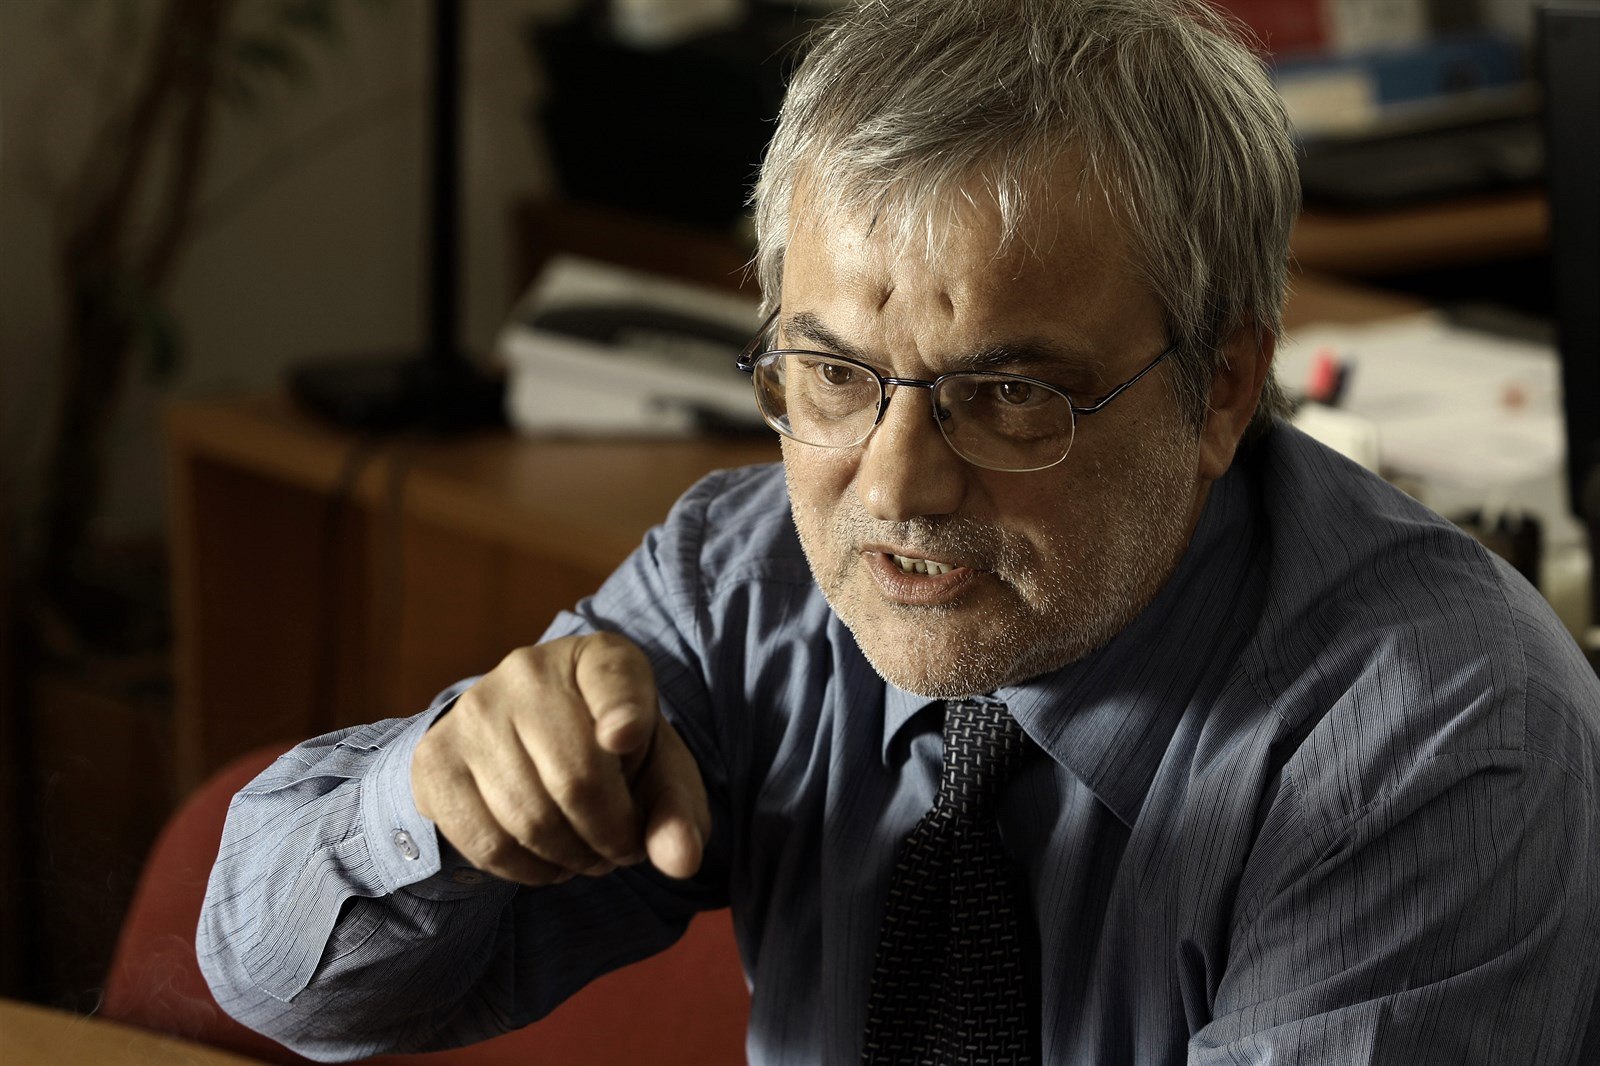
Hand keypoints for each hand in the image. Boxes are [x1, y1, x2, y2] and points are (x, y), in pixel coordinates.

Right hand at [411, 633, 710, 885]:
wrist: (531, 744)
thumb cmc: (612, 758)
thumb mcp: (659, 774)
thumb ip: (678, 812)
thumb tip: (680, 861)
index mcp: (600, 658)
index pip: (614, 679)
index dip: (623, 711)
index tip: (624, 738)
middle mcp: (529, 670)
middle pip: (577, 781)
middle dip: (612, 837)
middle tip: (622, 850)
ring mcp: (475, 712)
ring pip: (529, 820)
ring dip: (572, 860)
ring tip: (588, 854)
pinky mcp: (436, 759)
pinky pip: (486, 843)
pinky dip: (527, 871)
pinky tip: (547, 859)